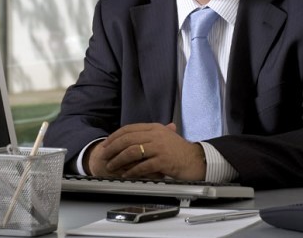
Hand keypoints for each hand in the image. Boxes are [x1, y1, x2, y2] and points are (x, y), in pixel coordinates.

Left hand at [90, 123, 205, 180]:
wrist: (197, 160)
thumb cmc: (180, 151)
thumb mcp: (165, 136)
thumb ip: (150, 134)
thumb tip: (130, 137)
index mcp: (155, 128)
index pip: (129, 128)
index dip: (115, 136)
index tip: (106, 143)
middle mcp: (156, 135)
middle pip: (128, 139)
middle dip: (113, 148)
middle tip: (104, 155)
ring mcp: (159, 148)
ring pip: (132, 152)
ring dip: (119, 160)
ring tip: (112, 166)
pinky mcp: (163, 161)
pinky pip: (142, 166)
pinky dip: (132, 171)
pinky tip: (127, 175)